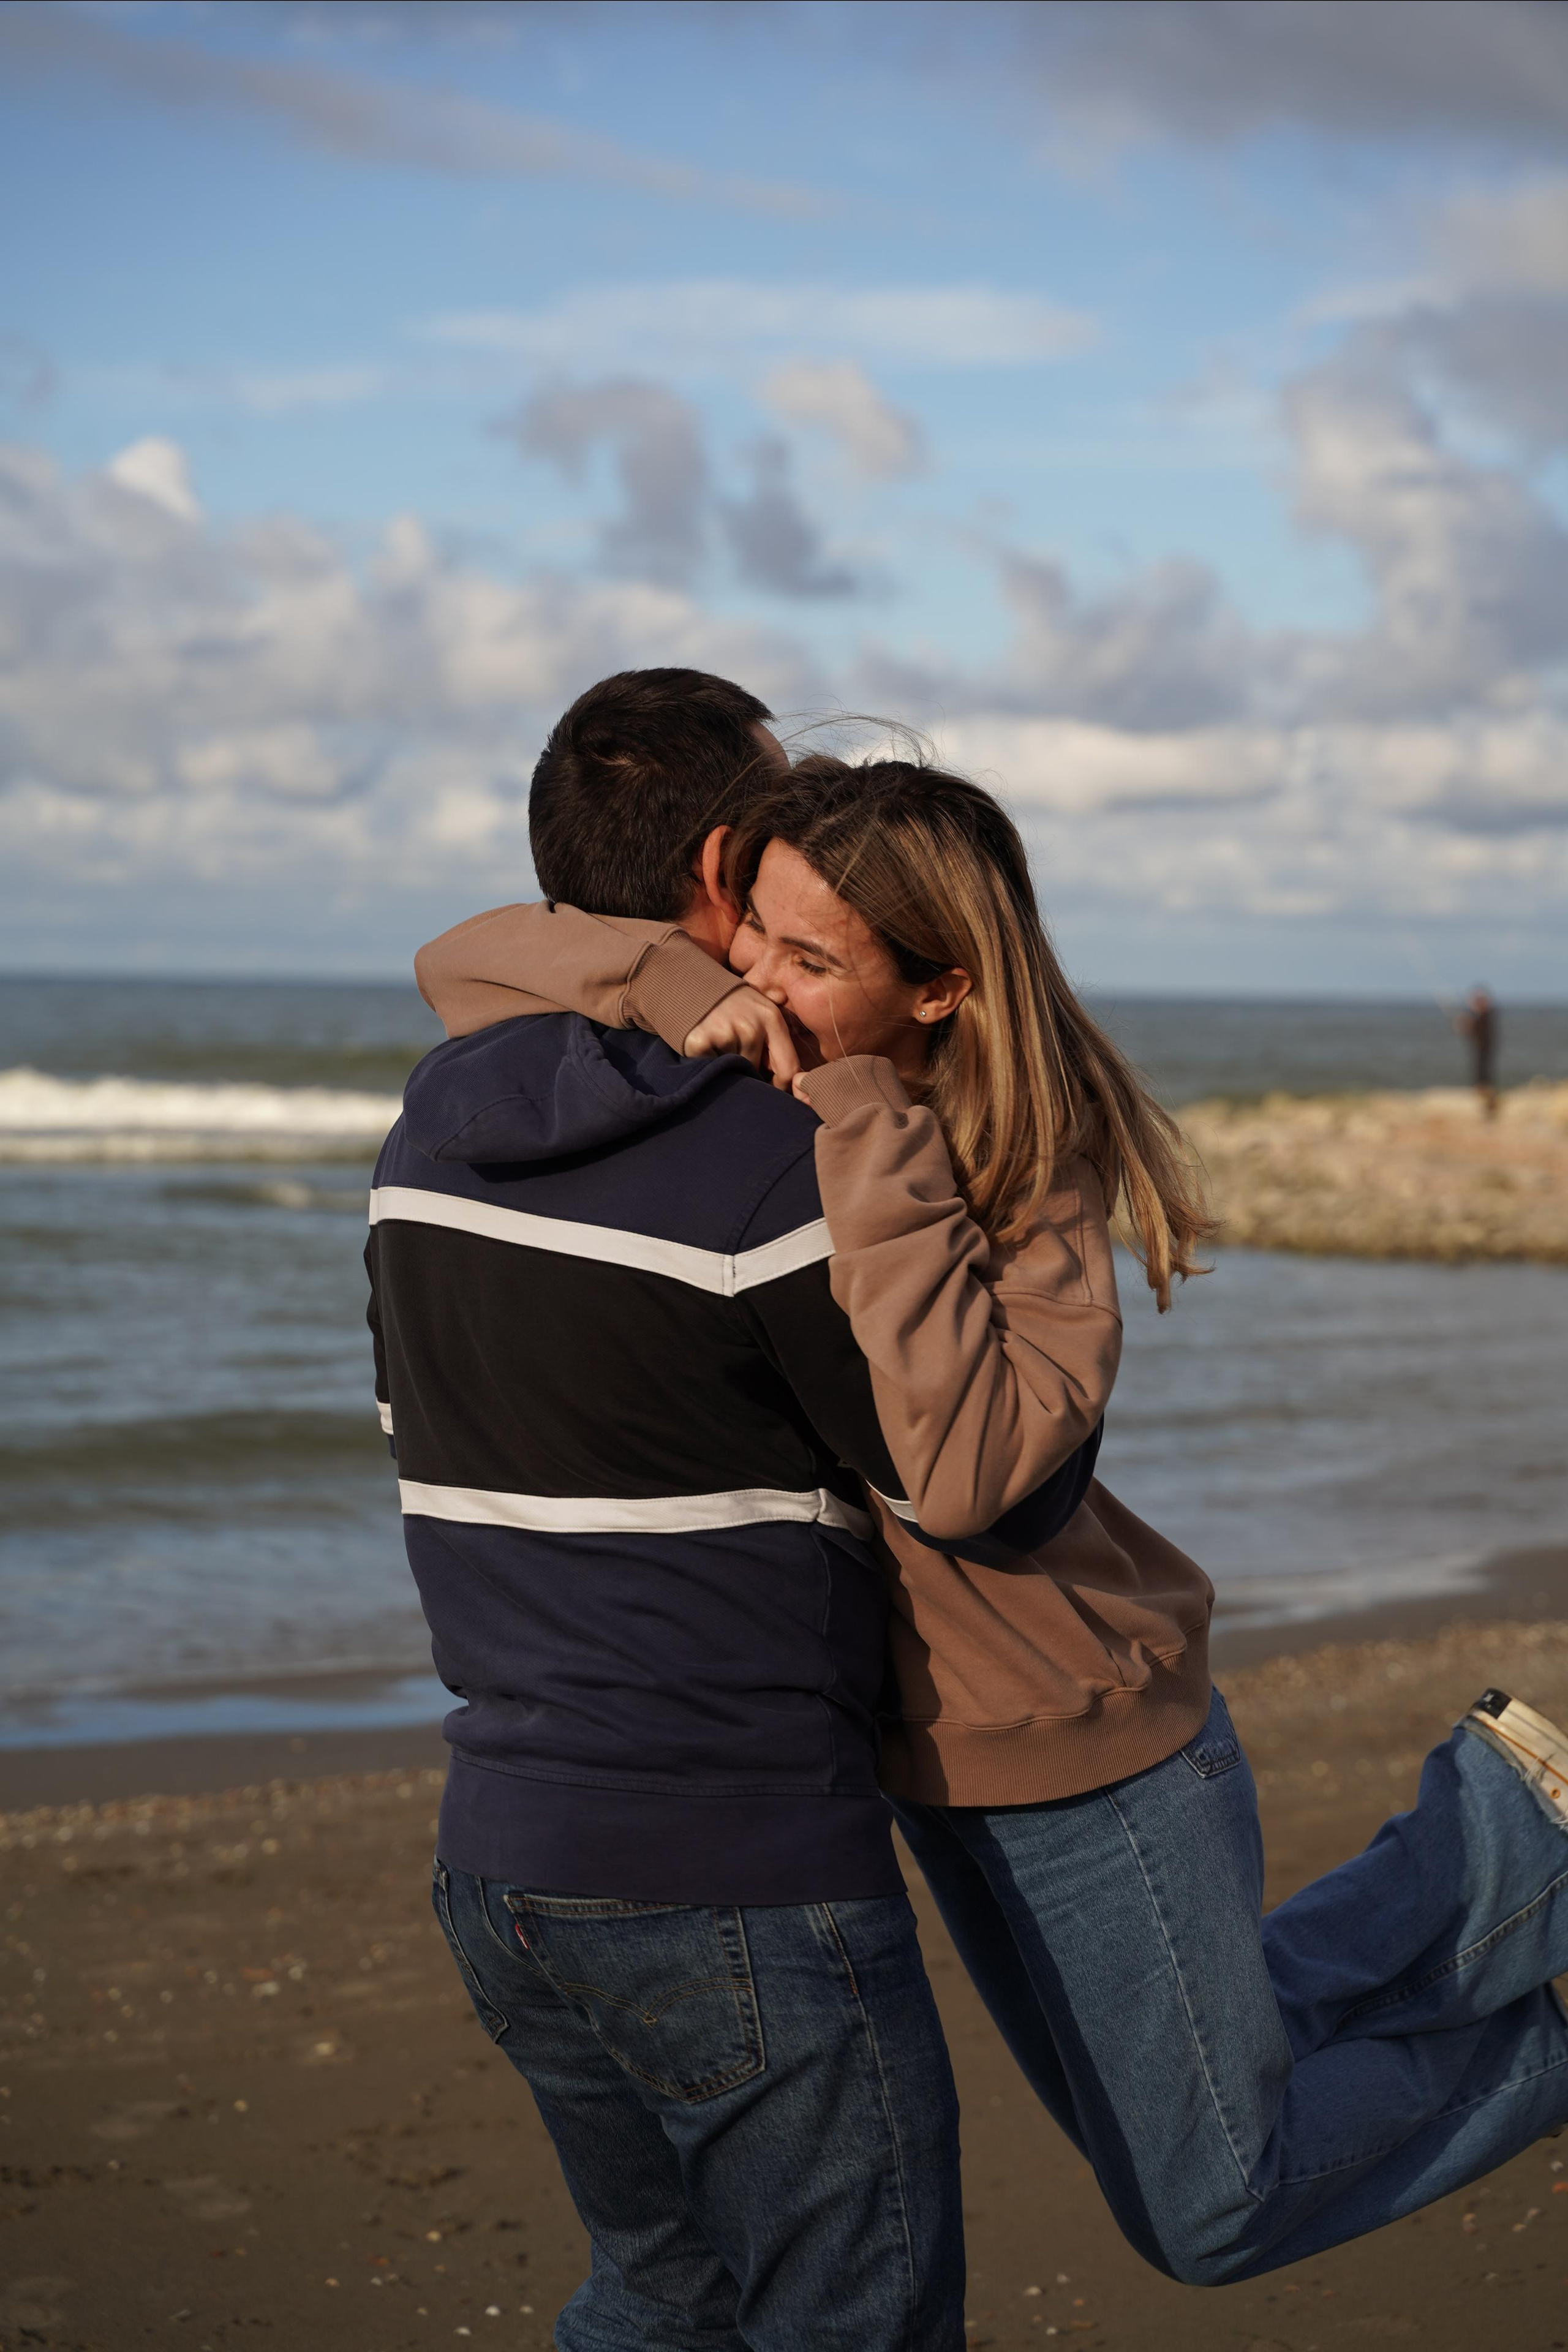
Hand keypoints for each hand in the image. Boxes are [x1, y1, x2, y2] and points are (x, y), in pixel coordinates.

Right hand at [684, 988, 801, 1089]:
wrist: (691, 983)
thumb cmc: (732, 1005)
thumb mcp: (760, 1013)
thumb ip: (773, 1041)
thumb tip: (785, 1082)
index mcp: (771, 1018)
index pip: (789, 1068)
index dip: (782, 1086)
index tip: (772, 1089)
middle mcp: (751, 1026)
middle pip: (756, 1070)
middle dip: (747, 1068)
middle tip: (733, 1049)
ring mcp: (725, 1033)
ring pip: (734, 1070)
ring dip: (726, 1063)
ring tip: (718, 1042)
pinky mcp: (700, 1041)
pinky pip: (711, 1067)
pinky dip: (707, 1061)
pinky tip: (705, 1043)